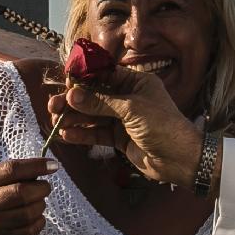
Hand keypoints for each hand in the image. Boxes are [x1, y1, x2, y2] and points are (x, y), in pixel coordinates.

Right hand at [0, 157, 55, 234]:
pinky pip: (28, 233)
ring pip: (28, 214)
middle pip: (22, 194)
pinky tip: (36, 216)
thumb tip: (45, 168)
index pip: (11, 170)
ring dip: (40, 205)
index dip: (36, 166)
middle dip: (41, 189)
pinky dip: (39, 223)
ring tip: (38, 202)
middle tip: (44, 187)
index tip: (52, 165)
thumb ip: (12, 173)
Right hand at [47, 67, 204, 186]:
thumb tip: (72, 95)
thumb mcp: (131, 109)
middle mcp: (128, 98)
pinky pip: (97, 133)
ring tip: (55, 122)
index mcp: (136, 82)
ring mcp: (123, 119)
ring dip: (74, 118)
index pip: (104, 75)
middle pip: (95, 96)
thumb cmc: (163, 126)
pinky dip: (82, 133)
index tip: (64, 83)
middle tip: (53, 106)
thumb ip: (100, 103)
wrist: (180, 160)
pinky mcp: (120, 138)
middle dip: (73, 101)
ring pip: (93, 116)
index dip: (83, 79)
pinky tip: (67, 135)